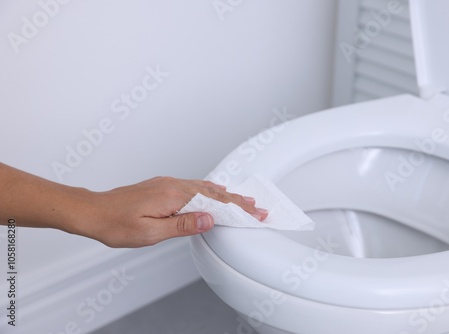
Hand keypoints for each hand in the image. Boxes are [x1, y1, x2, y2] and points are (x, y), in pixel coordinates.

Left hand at [78, 177, 267, 247]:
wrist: (94, 211)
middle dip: (238, 201)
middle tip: (257, 207)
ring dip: (226, 195)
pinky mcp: (163, 186)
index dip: (237, 208)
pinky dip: (209, 190)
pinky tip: (215, 190)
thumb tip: (209, 218)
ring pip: (204, 188)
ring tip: (244, 199)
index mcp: (174, 196)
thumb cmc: (116, 224)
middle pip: (213, 192)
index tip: (255, 212)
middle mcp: (173, 185)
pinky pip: (193, 186)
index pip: (214, 202)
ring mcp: (168, 184)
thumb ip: (182, 225)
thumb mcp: (150, 232)